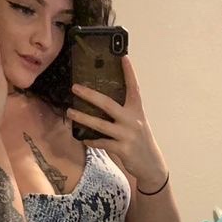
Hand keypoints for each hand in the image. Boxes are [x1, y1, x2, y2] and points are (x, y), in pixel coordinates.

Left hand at [67, 57, 167, 190]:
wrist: (151, 164)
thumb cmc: (140, 140)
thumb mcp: (136, 122)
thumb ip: (124, 112)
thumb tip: (103, 101)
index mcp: (137, 110)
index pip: (134, 87)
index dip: (129, 72)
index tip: (123, 56)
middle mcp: (133, 120)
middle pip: (108, 104)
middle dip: (90, 95)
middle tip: (75, 87)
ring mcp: (127, 135)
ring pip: (100, 124)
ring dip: (83, 118)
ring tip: (70, 112)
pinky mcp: (122, 149)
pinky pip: (102, 142)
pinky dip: (91, 140)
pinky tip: (83, 138)